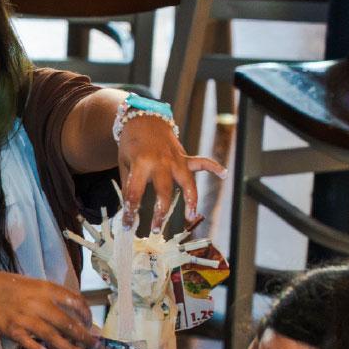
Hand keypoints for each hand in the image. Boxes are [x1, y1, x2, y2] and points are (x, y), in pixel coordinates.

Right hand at [0, 271, 96, 348]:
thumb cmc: (10, 288)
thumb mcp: (34, 286)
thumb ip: (52, 298)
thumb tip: (73, 314)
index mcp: (46, 289)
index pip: (75, 301)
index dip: (86, 314)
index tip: (91, 325)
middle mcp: (38, 303)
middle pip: (67, 322)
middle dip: (84, 336)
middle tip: (95, 346)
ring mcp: (25, 317)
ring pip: (52, 335)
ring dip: (69, 347)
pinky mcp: (12, 329)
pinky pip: (27, 340)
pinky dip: (36, 347)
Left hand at [118, 115, 225, 230]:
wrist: (143, 120)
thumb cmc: (131, 145)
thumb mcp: (124, 164)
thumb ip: (129, 185)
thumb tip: (130, 210)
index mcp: (141, 164)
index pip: (135, 193)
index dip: (131, 212)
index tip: (129, 226)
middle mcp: (161, 162)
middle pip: (164, 192)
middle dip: (160, 213)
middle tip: (156, 229)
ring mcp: (175, 159)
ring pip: (187, 182)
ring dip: (190, 200)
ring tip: (191, 216)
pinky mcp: (184, 156)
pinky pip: (201, 162)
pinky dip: (213, 167)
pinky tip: (224, 174)